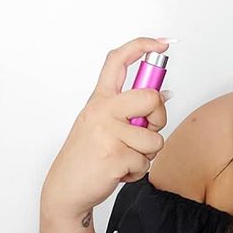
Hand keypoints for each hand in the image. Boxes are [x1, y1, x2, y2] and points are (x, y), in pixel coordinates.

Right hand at [41, 37, 172, 220]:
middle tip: (145, 131)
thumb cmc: (89, 155)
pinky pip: (146, 162)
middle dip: (159, 118)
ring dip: (147, 154)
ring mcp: (106, 132)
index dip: (143, 46)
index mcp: (100, 99)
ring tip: (125, 157)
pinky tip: (120, 170)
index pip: (118, 60)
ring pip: (155, 139)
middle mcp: (102, 110)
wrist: (67, 189)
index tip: (164, 43)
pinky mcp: (113, 156)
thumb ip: (132, 109)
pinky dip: (138, 171)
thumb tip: (166, 94)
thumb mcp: (105, 124)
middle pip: (152, 98)